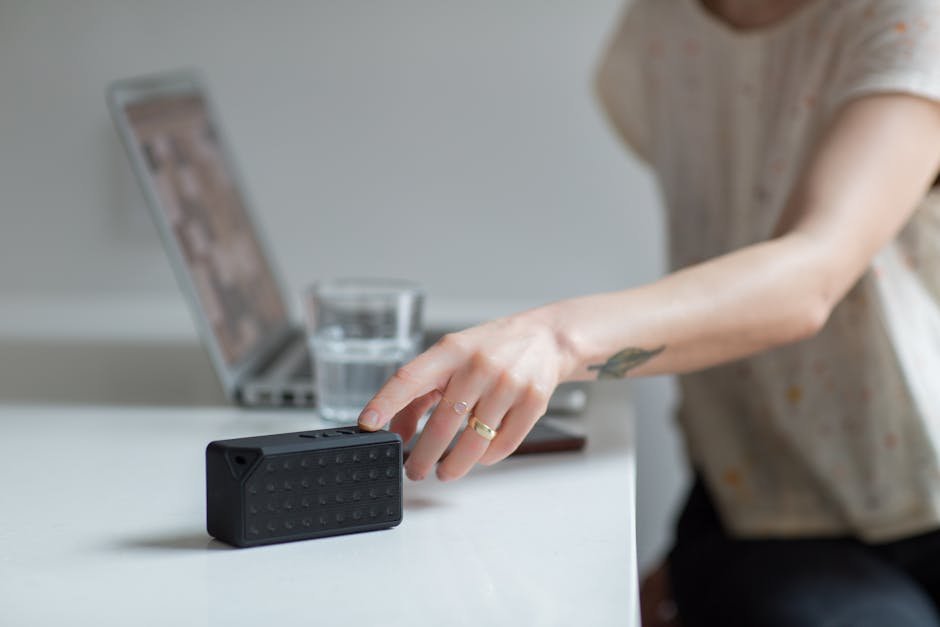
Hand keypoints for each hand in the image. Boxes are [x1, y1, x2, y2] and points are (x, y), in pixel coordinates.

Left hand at [357, 313, 571, 480]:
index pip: (410, 377)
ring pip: (474, 441)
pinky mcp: (533, 402)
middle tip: (414, 471)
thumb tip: (397, 432)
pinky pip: (503, 444)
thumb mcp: (450, 359)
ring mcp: (508, 384)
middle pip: (443, 423)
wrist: (545, 339)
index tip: (368, 423)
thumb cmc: (489, 350)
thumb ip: (420, 393)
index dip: (386, 401)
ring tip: (445, 472)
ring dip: (455, 465)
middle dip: (424, 456)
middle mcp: (478, 365)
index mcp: (450, 350)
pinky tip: (478, 457)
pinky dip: (487, 458)